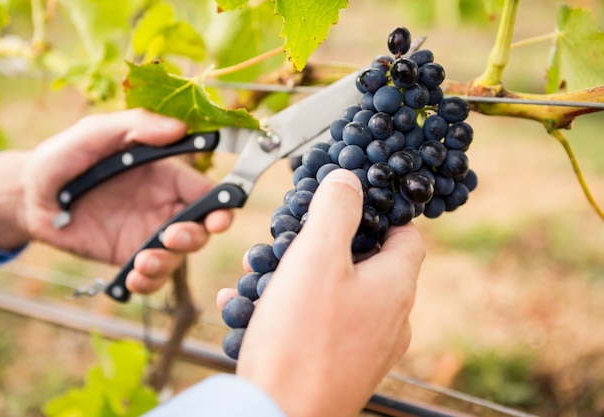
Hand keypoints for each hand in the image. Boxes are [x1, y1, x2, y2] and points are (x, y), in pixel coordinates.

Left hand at [0, 109, 232, 293]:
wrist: (28, 198)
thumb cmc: (62, 158)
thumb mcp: (94, 133)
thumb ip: (134, 126)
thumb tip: (178, 128)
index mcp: (165, 176)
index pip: (206, 192)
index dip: (221, 205)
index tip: (219, 217)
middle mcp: (163, 207)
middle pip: (201, 228)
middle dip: (195, 237)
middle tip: (171, 237)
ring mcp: (147, 234)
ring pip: (178, 256)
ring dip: (167, 262)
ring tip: (141, 262)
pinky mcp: (128, 257)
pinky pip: (151, 277)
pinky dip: (148, 282)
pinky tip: (133, 278)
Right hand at [217, 169, 424, 416]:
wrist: (279, 415)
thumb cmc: (301, 339)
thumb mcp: (316, 257)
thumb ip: (335, 210)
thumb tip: (348, 179)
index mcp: (394, 286)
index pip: (407, 236)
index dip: (381, 214)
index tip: (348, 206)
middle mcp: (391, 319)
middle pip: (368, 264)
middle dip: (324, 245)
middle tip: (289, 240)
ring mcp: (368, 348)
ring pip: (339, 294)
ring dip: (301, 277)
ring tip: (261, 273)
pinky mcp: (343, 368)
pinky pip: (322, 326)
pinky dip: (294, 310)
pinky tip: (253, 308)